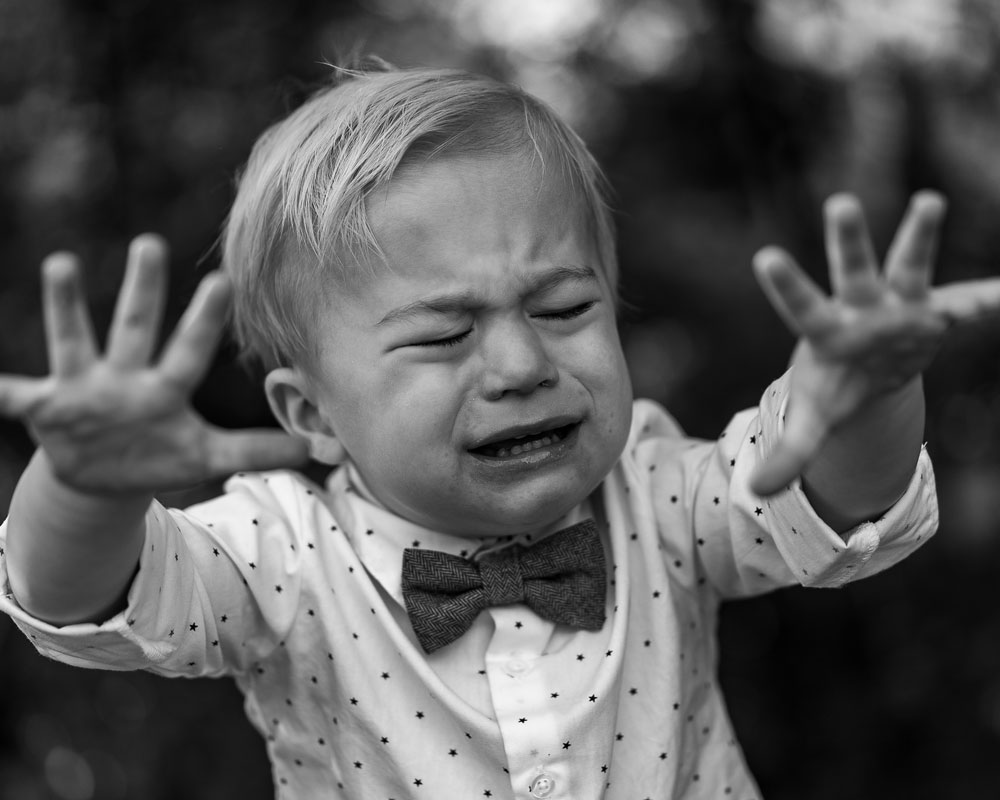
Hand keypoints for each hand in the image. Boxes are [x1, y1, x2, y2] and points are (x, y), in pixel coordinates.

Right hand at [0, 235, 308, 493]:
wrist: (101, 477)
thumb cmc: (159, 456)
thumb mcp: (207, 457)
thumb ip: (258, 451)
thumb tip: (323, 451)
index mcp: (165, 390)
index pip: (189, 350)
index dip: (204, 320)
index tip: (223, 279)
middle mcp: (124, 378)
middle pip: (136, 329)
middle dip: (143, 290)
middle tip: (152, 242)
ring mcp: (82, 389)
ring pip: (73, 341)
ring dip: (66, 307)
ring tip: (62, 263)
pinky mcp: (45, 408)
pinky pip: (13, 394)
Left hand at [750, 191, 999, 495]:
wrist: (869, 370)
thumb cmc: (832, 388)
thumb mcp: (812, 422)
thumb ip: (790, 452)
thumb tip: (756, 490)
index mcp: (829, 332)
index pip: (802, 305)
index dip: (786, 285)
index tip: (765, 257)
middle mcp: (863, 309)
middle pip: (854, 272)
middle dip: (850, 241)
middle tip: (839, 203)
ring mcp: (902, 306)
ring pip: (910, 265)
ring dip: (919, 236)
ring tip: (927, 201)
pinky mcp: (939, 312)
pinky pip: (973, 302)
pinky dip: (995, 296)